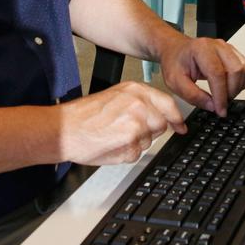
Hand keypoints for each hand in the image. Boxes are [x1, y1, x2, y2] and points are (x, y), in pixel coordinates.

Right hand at [58, 81, 185, 165]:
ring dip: (136, 143)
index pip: (168, 104)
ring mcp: (136, 123)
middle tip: (128, 133)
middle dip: (150, 132)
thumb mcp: (114, 96)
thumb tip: (158, 114)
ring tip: (113, 137)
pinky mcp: (131, 142)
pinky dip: (125, 154)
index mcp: (135, 90)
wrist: (63, 129)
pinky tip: (110, 145)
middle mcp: (139, 104)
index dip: (176, 117)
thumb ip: (138, 102)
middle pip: (161, 124)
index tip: (180, 125)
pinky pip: (137, 154)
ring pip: (150, 141)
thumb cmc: (83, 115)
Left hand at [159, 36, 244, 117]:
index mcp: (201, 49)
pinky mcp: (234, 54)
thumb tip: (212, 106)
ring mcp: (228, 49)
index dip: (221, 95)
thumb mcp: (175, 82)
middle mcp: (218, 46)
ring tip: (224, 95)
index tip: (220, 110)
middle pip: (236, 70)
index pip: (217, 73)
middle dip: (231, 92)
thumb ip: (193, 96)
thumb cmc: (175, 62)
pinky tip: (231, 87)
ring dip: (238, 88)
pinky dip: (243, 82)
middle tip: (220, 103)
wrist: (176, 50)